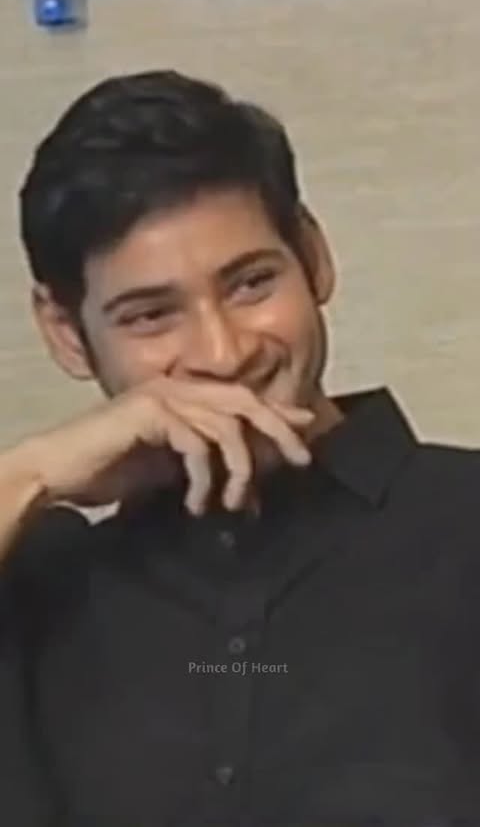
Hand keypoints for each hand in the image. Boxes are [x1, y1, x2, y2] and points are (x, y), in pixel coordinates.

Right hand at [24, 375, 314, 514]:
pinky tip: (197, 504)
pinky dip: (203, 479)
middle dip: (279, 430)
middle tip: (300, 460)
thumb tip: (257, 476)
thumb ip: (211, 463)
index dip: (279, 413)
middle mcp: (177, 387)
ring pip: (226, 426)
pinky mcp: (147, 412)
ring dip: (238, 470)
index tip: (308, 432)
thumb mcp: (175, 469)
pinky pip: (195, 444)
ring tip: (236, 503)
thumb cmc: (113, 471)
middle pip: (246, 401)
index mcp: (185, 395)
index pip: (243, 399)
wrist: (58, 471)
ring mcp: (162, 396)